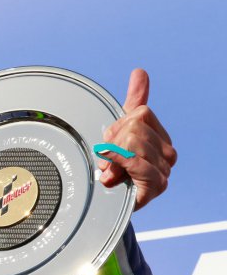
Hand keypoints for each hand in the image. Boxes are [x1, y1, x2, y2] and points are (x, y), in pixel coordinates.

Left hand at [98, 69, 176, 209]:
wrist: (107, 202)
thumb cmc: (114, 166)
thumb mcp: (119, 131)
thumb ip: (133, 101)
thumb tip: (140, 72)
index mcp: (160, 136)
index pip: (139, 114)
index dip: (117, 128)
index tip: (111, 144)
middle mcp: (168, 152)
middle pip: (134, 128)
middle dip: (112, 143)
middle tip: (108, 161)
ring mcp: (165, 169)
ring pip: (133, 145)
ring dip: (112, 158)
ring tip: (111, 171)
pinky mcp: (157, 185)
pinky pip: (137, 164)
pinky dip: (120, 165)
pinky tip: (114, 174)